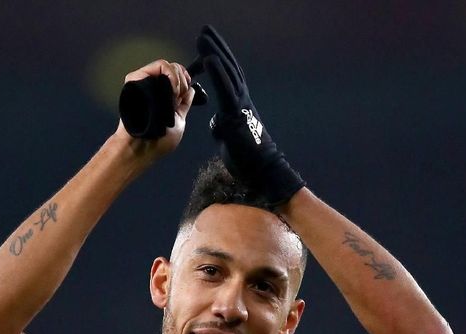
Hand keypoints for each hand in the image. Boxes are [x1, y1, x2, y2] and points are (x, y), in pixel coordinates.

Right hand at [116, 59, 194, 160]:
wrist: (142, 147)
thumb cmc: (159, 141)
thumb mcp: (179, 121)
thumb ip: (184, 105)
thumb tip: (191, 90)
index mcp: (163, 96)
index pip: (176, 77)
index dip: (185, 78)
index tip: (188, 87)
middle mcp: (154, 88)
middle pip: (172, 68)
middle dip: (183, 78)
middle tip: (181, 94)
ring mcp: (145, 82)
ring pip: (166, 65)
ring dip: (177, 78)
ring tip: (175, 94)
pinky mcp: (136, 79)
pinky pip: (158, 66)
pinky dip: (169, 74)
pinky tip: (171, 90)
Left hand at [196, 25, 304, 205]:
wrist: (262, 171)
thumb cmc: (247, 158)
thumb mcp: (228, 138)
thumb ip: (222, 126)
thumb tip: (216, 122)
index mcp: (238, 104)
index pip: (228, 76)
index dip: (218, 59)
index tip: (208, 44)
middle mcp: (242, 100)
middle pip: (228, 68)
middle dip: (216, 48)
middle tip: (205, 30)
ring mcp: (241, 106)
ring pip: (228, 74)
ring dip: (215, 53)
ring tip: (203, 37)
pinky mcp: (237, 115)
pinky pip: (227, 91)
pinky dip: (218, 74)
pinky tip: (210, 60)